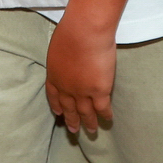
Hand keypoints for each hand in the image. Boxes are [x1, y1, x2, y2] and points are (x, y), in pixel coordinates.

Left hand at [45, 12, 115, 136]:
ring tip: (92, 131)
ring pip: (85, 112)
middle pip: (69, 108)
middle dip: (71, 120)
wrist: (84, 32)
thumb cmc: (70, 30)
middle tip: (73, 130)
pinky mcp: (99, 90)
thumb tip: (66, 55)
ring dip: (88, 123)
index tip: (59, 114)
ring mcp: (82, 91)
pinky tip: (108, 120)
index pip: (54, 95)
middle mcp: (66, 88)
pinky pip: (102, 107)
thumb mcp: (57, 45)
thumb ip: (62, 56)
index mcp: (54, 75)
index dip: (57, 106)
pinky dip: (105, 115)